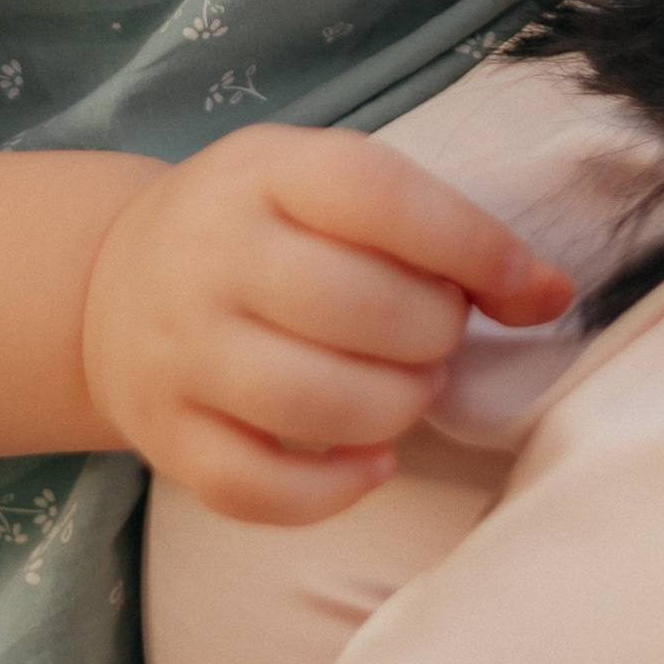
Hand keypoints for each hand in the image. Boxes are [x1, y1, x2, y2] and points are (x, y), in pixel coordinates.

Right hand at [82, 124, 573, 525]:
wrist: (111, 284)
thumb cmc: (261, 231)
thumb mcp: (326, 187)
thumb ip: (435, 226)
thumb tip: (552, 292)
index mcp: (262, 172)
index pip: (377, 196)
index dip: (471, 244)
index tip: (526, 285)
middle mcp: (208, 256)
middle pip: (354, 308)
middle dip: (433, 335)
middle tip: (439, 337)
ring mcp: (179, 351)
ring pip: (312, 404)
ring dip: (396, 409)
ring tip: (410, 390)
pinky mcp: (163, 436)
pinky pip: (256, 488)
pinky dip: (332, 490)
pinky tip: (370, 463)